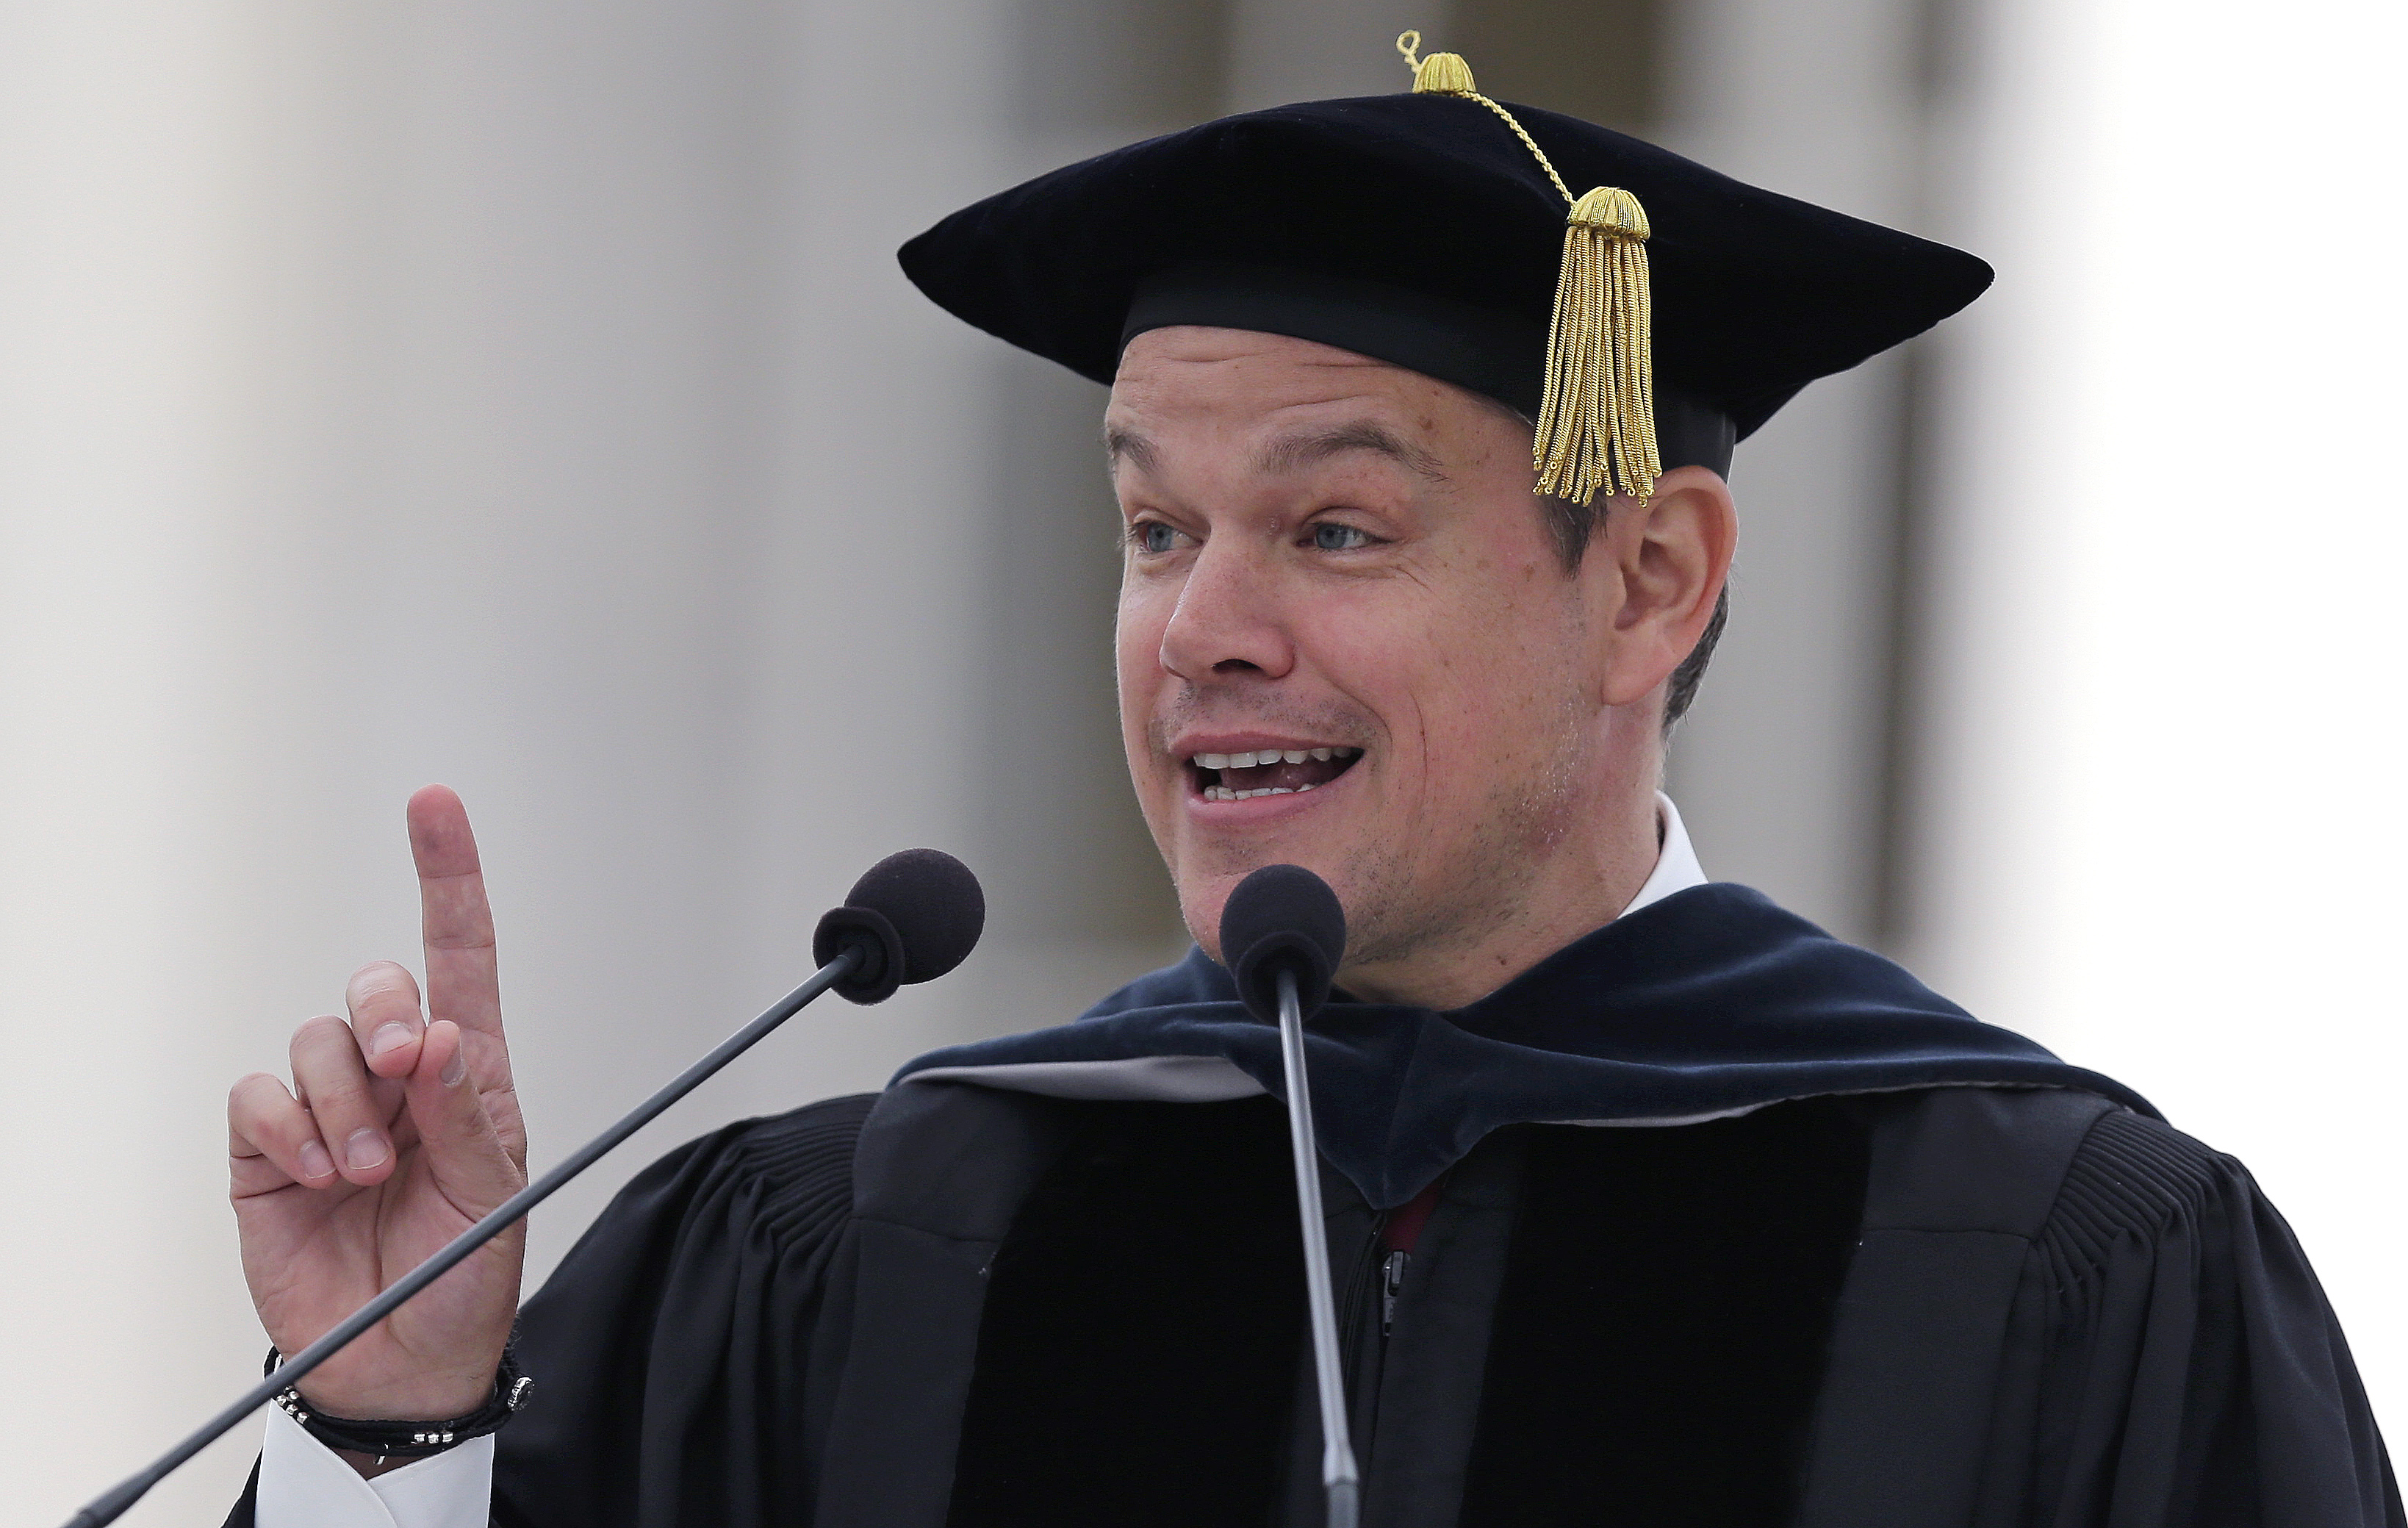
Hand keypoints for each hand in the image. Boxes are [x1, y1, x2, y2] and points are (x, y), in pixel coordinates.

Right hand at [228, 786, 527, 1434]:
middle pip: (377, 985)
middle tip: (406, 1068)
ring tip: (362, 1173)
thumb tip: (442, 1037)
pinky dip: (286, 1130)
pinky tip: (314, 1178)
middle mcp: (397, 1076)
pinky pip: (258, 1098)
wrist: (401, 1363)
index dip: (448, 875)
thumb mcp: (492, 1199)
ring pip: (316, 1041)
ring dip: (341, 1102)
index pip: (461, 954)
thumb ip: (466, 1119)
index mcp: (469, 1073)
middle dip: (387, 1012)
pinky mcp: (267, 1149)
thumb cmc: (462, 1276)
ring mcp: (330, 1109)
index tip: (434, 804)